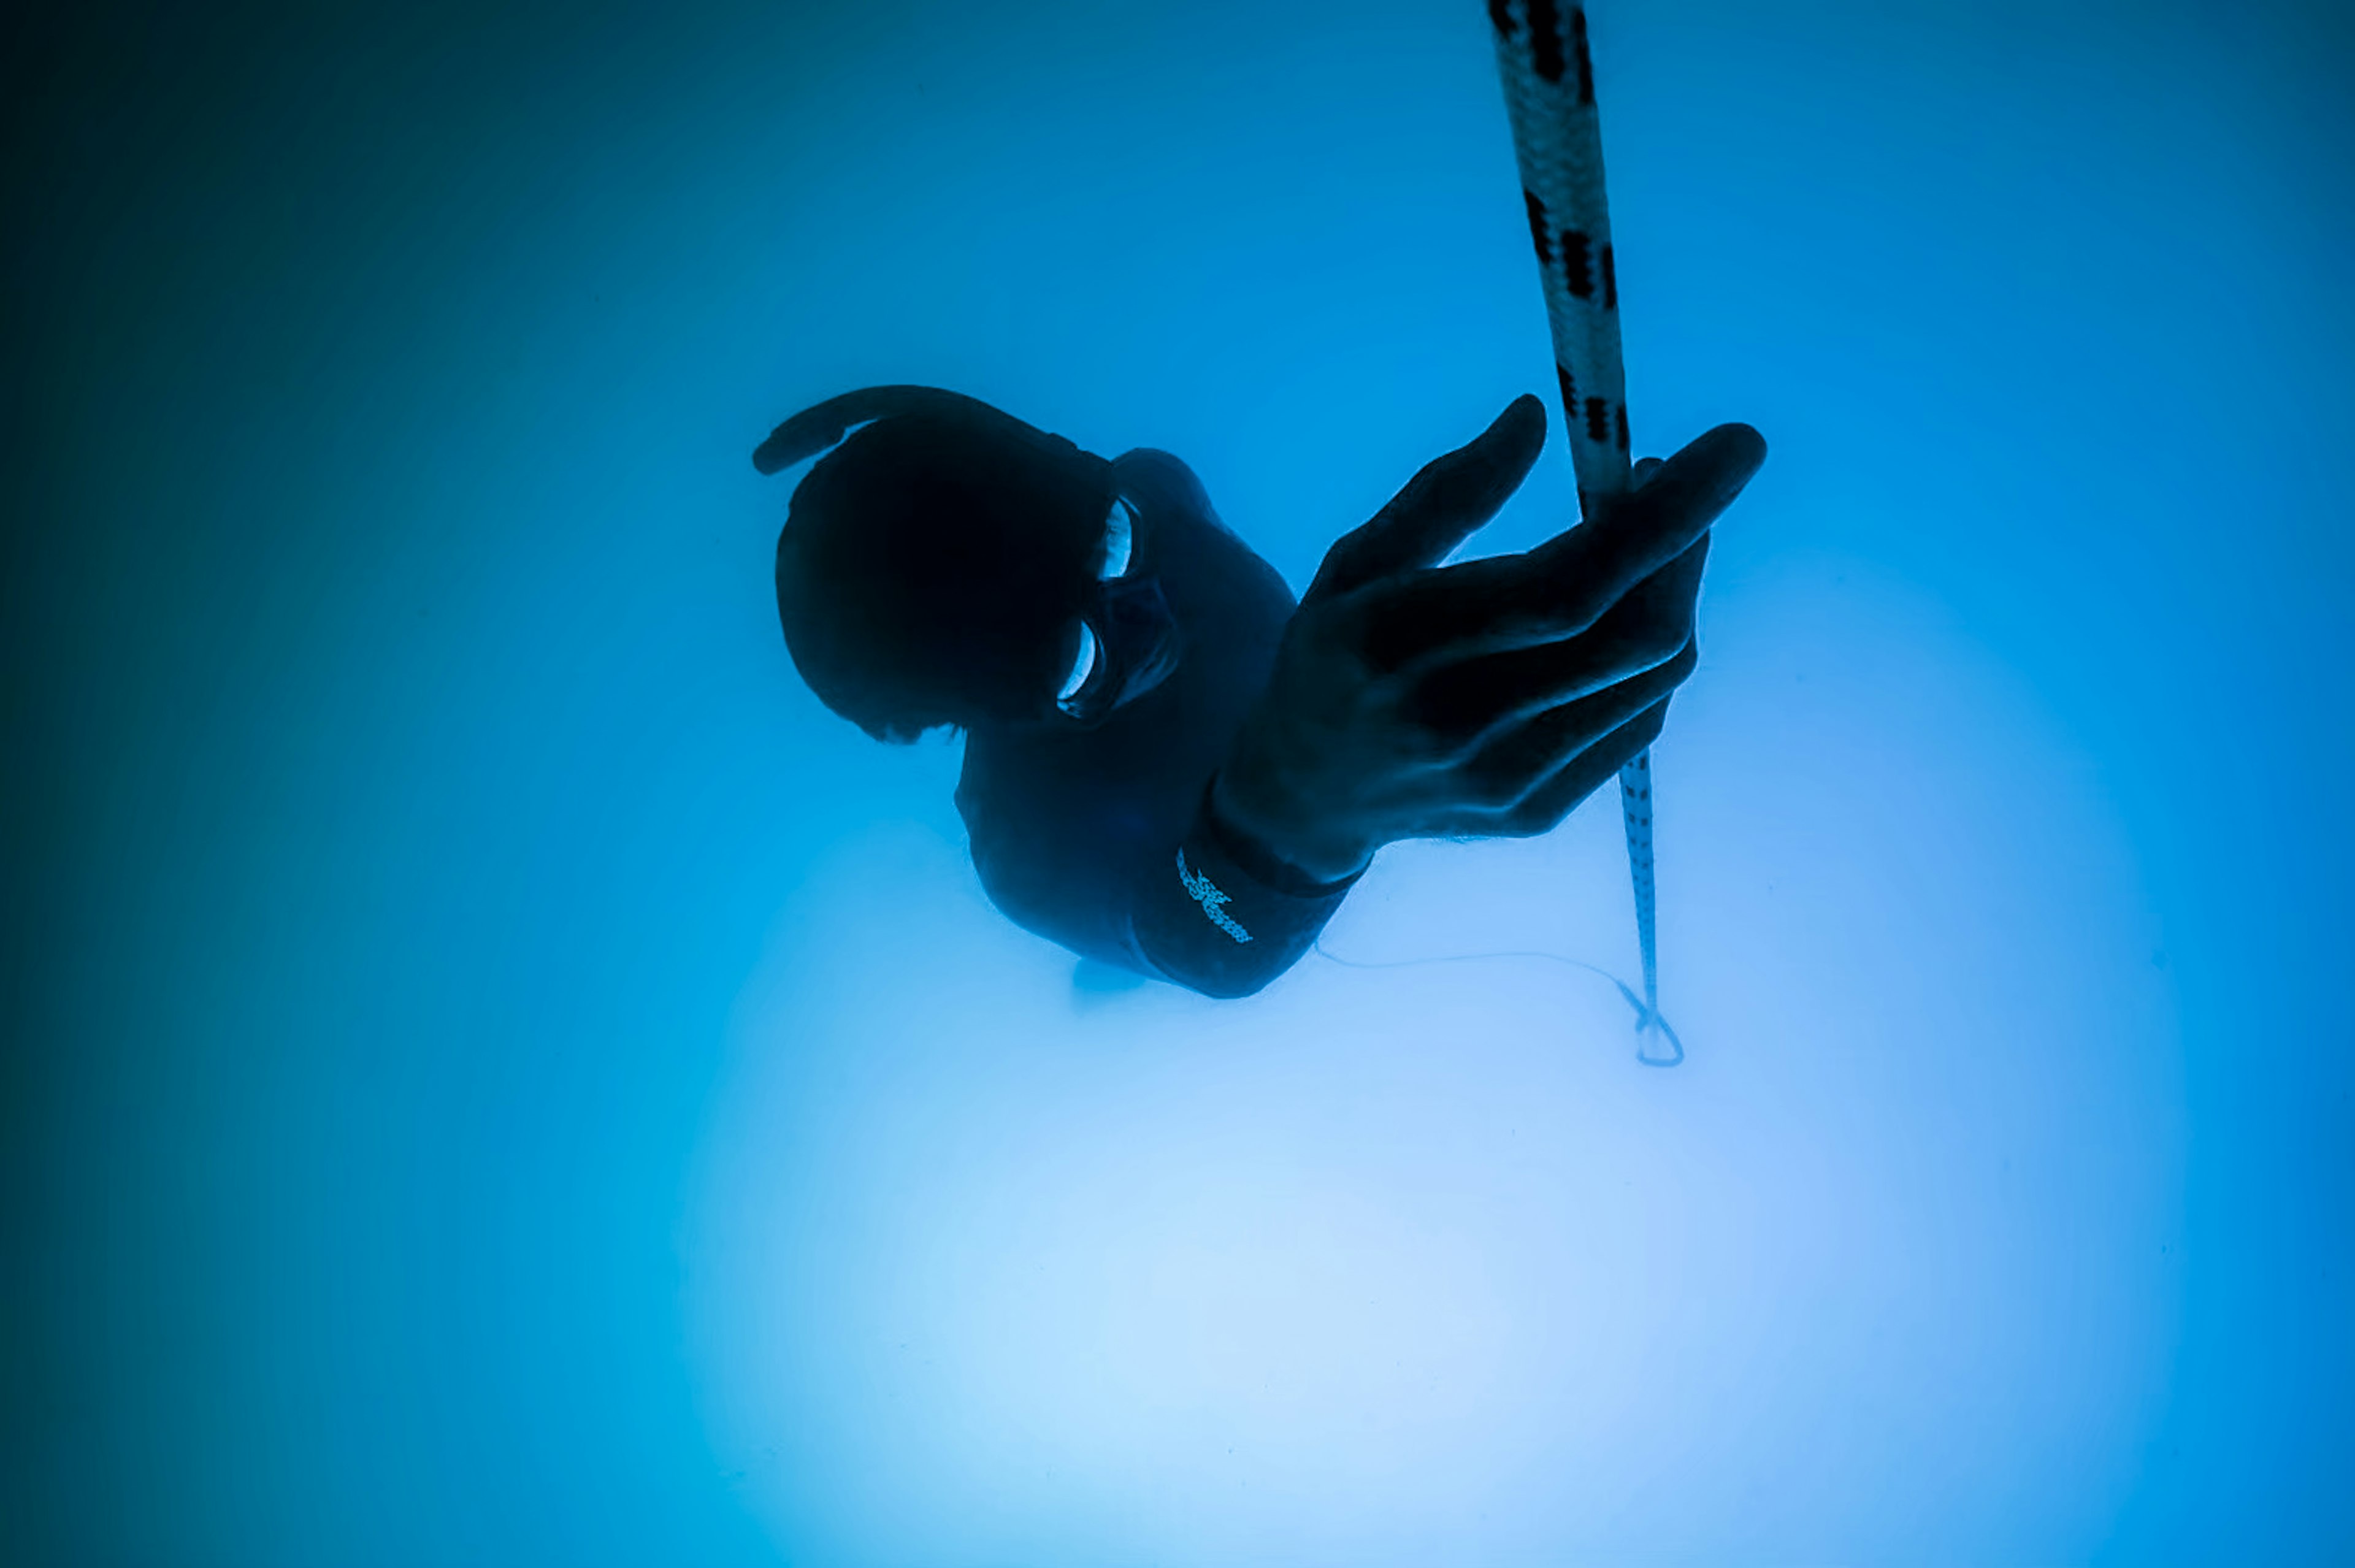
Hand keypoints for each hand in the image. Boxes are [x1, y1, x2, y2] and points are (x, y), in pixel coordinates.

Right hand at [1211, 394, 1766, 883]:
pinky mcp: (1538, 810)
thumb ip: (1446, 493)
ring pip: (1651, 675)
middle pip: (1630, 634)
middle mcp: (1458, 723)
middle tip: (1692, 474)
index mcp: (1398, 644)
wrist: (1307, 801)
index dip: (1663, 515)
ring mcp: (1507, 779)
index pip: (1566, 583)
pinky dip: (1651, 651)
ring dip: (1673, 588)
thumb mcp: (1355, 562)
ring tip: (1647, 538)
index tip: (1734, 445)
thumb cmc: (1333, 657)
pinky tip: (1621, 612)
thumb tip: (1538, 415)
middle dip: (1687, 541)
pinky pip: (1640, 717)